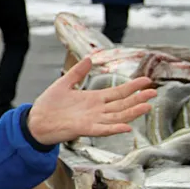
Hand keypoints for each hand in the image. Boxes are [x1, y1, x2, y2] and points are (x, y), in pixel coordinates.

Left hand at [27, 57, 156, 145]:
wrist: (35, 120)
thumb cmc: (49, 105)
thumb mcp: (63, 84)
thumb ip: (77, 73)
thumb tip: (90, 58)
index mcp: (94, 99)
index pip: (118, 92)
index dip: (132, 87)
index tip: (146, 80)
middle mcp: (97, 110)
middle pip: (122, 104)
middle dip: (138, 98)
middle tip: (153, 92)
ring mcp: (92, 120)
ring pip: (117, 117)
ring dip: (132, 112)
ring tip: (147, 106)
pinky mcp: (84, 129)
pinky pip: (102, 129)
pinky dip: (114, 128)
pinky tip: (127, 126)